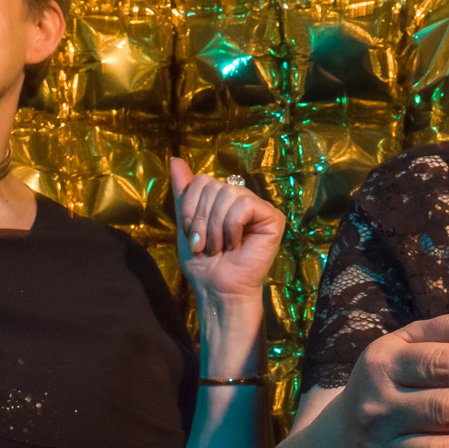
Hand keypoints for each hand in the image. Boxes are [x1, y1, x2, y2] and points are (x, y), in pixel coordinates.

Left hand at [170, 157, 285, 304]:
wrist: (217, 288)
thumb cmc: (202, 262)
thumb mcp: (186, 224)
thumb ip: (183, 192)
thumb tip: (175, 159)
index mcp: (221, 198)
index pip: (202, 180)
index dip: (191, 206)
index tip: (191, 234)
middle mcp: (241, 198)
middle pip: (213, 185)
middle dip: (202, 220)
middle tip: (205, 245)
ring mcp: (258, 207)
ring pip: (228, 194)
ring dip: (216, 227)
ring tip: (219, 247)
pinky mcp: (273, 218)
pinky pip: (244, 205)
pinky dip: (232, 226)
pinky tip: (236, 243)